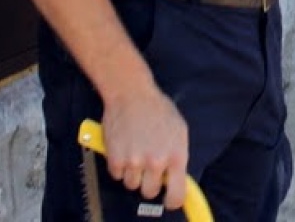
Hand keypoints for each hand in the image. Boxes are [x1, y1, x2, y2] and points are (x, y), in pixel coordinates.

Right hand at [101, 84, 189, 208]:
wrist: (132, 94)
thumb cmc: (157, 109)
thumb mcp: (178, 130)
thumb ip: (178, 156)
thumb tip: (177, 178)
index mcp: (176, 155)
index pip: (177, 195)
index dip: (173, 201)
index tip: (169, 199)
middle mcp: (156, 162)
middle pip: (150, 192)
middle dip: (149, 182)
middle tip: (148, 168)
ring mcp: (134, 161)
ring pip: (131, 185)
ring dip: (132, 173)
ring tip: (135, 153)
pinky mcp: (115, 158)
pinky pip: (117, 175)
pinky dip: (118, 166)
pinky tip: (123, 149)